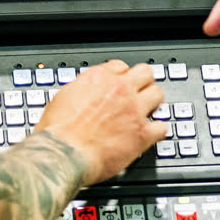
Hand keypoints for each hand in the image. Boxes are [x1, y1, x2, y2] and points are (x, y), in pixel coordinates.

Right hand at [35, 61, 166, 182]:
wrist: (63, 154)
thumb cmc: (57, 131)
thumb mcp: (62, 98)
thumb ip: (80, 91)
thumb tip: (83, 93)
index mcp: (99, 78)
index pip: (120, 66)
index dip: (121, 77)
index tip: (120, 85)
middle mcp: (120, 90)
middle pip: (146, 73)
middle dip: (143, 83)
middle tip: (139, 94)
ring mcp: (134, 111)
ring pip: (158, 95)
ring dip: (153, 104)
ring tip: (147, 113)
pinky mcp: (142, 134)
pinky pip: (162, 127)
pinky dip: (157, 131)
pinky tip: (150, 135)